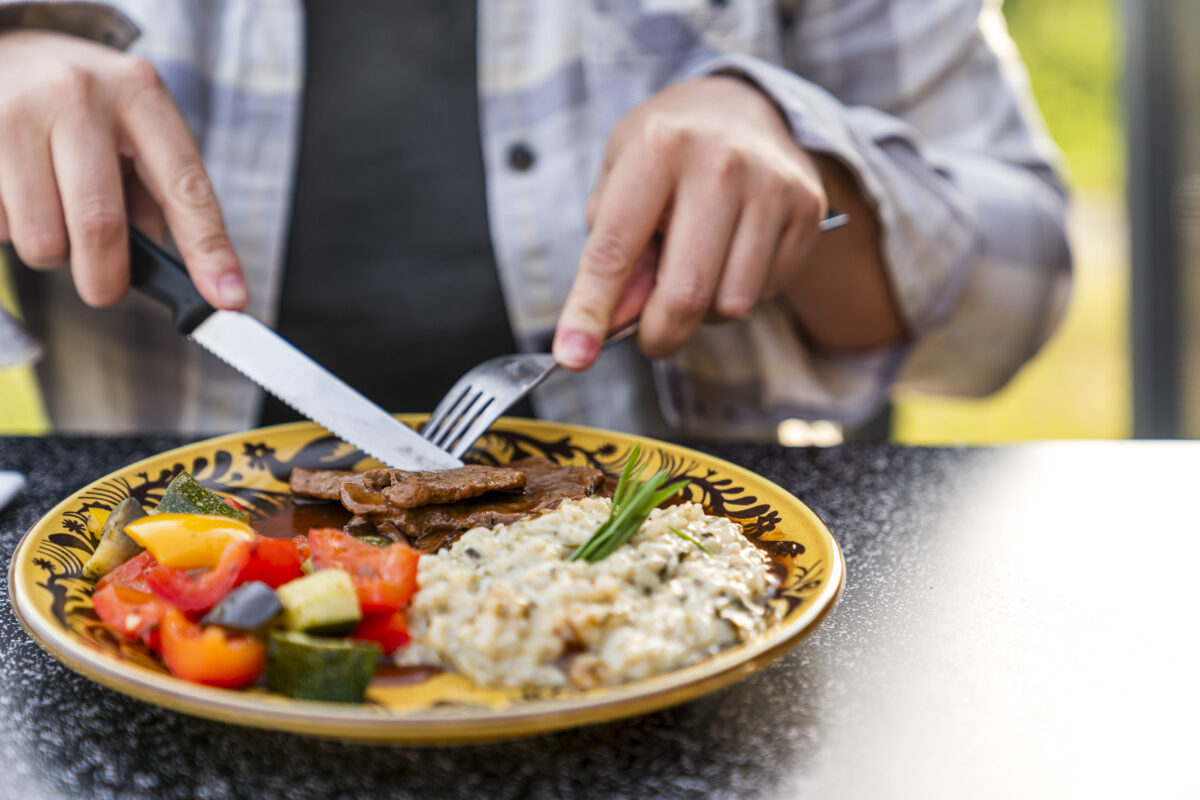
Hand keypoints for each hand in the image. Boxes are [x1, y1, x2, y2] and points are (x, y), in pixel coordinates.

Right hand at [0, 30, 245, 308]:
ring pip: (42, 238)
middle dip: (107, 278)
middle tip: (106, 288)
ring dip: (51, 253)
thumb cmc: (82, 102)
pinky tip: (16, 193)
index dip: (209, 251)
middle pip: (100, 225)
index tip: (228, 298)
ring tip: (52, 217)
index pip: (185, 187)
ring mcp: (17, 112)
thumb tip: (165, 270)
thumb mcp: (135, 128)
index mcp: (140, 94)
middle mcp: (80, 96)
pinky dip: (10, 229)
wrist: (3, 45)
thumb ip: (157, 196)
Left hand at [553, 76, 826, 368]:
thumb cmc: (667, 152)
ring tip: (695, 275)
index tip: (573, 356)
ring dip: (705, 314)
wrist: (743, 106)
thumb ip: (609, 252)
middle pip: (686, 293)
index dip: (590, 311)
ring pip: (732, 303)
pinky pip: (768, 292)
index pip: (615, 250)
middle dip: (659, 334)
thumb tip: (616, 322)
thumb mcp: (618, 180)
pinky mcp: (807, 209)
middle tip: (649, 338)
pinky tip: (731, 260)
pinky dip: (741, 294)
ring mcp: (771, 186)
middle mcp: (720, 162)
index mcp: (658, 148)